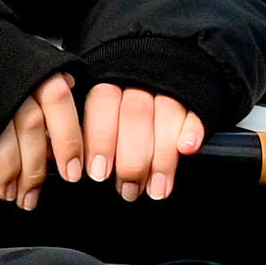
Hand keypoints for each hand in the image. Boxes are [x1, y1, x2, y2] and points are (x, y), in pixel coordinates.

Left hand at [55, 80, 205, 201]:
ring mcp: (168, 89)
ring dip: (162, 156)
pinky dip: (191, 131)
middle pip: (135, 113)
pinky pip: (195, 112)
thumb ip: (88, 131)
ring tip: (156, 189)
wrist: (161, 75)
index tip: (98, 173)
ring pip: (166, 114)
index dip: (100, 139)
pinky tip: (186, 149)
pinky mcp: (195, 99)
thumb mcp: (96, 112)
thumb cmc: (117, 109)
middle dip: (131, 158)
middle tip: (128, 189)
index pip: (102, 102)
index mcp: (109, 81)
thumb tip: (70, 162)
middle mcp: (138, 82)